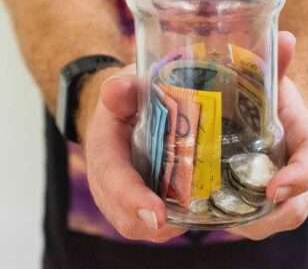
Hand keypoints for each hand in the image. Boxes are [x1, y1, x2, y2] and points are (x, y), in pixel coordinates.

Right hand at [79, 65, 185, 242]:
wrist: (123, 112)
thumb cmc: (127, 101)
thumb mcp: (124, 89)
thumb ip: (121, 89)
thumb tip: (117, 88)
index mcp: (104, 150)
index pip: (113, 177)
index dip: (133, 197)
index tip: (156, 213)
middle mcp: (108, 181)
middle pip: (124, 215)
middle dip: (153, 223)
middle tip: (184, 222)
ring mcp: (122, 196)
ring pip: (140, 225)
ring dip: (168, 226)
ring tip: (196, 216)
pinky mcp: (140, 201)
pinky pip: (153, 222)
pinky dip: (174, 222)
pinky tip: (196, 211)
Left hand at [229, 32, 307, 239]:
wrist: (261, 109)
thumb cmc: (266, 93)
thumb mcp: (267, 77)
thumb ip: (275, 62)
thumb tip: (286, 37)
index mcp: (303, 135)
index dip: (301, 175)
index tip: (277, 187)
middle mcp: (296, 165)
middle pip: (300, 200)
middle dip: (276, 214)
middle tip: (240, 218)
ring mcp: (279, 183)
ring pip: (277, 216)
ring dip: (252, 224)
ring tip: (219, 219)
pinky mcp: (259, 195)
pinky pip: (256, 219)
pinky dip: (238, 222)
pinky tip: (211, 217)